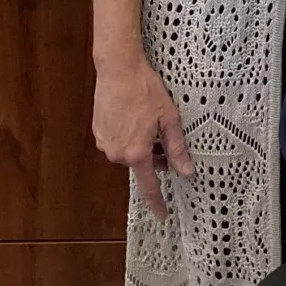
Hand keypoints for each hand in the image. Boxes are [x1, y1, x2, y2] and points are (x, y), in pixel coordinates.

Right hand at [91, 56, 192, 219]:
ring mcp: (105, 144)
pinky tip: (132, 117)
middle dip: (153, 158)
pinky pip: (116, 144)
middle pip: (141, 166)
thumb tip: (187, 171)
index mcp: (137, 152)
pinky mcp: (98, 133)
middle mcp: (117, 153)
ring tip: (145, 120)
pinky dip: (127, 137)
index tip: (162, 216)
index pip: (149, 186)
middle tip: (162, 135)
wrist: (118, 68)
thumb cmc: (145, 90)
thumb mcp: (169, 118)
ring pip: (128, 155)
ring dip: (139, 146)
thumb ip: (177, 148)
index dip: (157, 203)